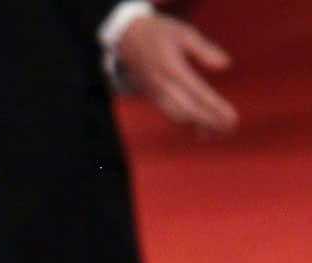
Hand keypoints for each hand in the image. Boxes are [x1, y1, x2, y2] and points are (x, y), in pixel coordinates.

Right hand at [117, 14, 238, 135]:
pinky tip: (200, 131)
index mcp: (172, 69)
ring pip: (178, 117)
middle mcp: (163, 86)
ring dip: (199, 127)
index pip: (198, 93)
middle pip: (189, 110)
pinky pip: (171, 114)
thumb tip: (226, 64)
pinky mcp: (154, 98)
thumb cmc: (160, 32)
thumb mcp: (184, 32)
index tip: (231, 118)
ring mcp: (156, 94)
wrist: (128, 38)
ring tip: (218, 134)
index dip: (216, 108)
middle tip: (230, 129)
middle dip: (210, 122)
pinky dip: (187, 124)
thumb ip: (204, 50)